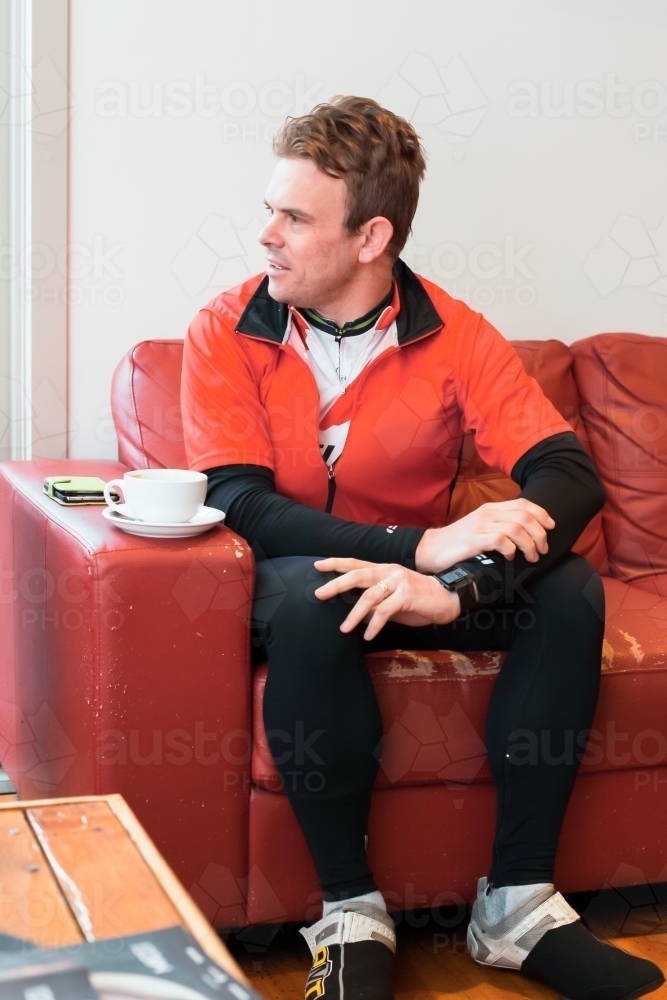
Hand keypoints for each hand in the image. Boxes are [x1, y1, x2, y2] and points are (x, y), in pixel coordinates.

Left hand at [313, 557, 460, 640]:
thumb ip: (376, 603)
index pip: (355, 563)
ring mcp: (398, 581)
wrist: (447, 599)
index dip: (336, 563)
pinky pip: (385, 611)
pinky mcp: (407, 595)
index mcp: (383, 569)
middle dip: (336, 584)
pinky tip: (368, 635)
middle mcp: (389, 571)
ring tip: (344, 628)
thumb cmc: (418, 600)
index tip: (317, 566)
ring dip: (354, 614)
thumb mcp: (393, 600)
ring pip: (369, 596)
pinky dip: (374, 625)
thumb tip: (356, 616)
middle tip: (319, 594)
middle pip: (357, 574)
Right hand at [415, 498, 555, 573]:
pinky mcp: (474, 540)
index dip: (541, 514)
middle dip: (540, 533)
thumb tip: (525, 533)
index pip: (523, 504)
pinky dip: (512, 550)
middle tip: (543, 549)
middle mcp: (487, 514)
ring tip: (532, 557)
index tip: (551, 527)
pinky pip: (501, 541)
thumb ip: (499, 525)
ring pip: (516, 529)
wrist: (431, 549)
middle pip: (524, 516)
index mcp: (490, 508)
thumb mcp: (480, 527)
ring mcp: (480, 526)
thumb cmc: (458, 542)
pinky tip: (511, 558)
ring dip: (530, 544)